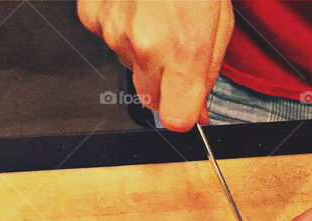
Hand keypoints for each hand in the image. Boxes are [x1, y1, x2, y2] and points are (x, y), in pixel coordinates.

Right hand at [77, 0, 232, 130]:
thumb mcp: (219, 26)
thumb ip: (207, 75)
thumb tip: (197, 111)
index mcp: (184, 53)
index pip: (176, 118)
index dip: (183, 113)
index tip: (188, 104)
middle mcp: (145, 48)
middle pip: (149, 97)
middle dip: (164, 82)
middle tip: (176, 47)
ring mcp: (114, 31)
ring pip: (128, 63)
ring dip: (142, 47)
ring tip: (156, 10)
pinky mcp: (92, 14)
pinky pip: (107, 35)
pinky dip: (120, 24)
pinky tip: (135, 1)